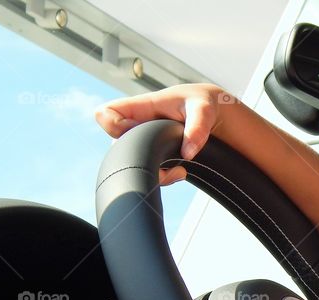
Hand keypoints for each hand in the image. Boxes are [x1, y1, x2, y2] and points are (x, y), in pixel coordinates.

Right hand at [95, 83, 237, 185]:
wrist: (212, 115)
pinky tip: (182, 172)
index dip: (114, 127)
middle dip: (141, 159)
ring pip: (133, 164)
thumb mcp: (203, 109)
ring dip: (157, 173)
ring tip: (181, 170)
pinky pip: (148, 173)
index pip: (106, 114)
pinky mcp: (153, 156)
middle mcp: (136, 126)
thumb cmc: (201, 103)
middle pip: (118, 148)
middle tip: (169, 161)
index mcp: (140, 107)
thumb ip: (197, 128)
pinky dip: (165, 178)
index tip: (140, 134)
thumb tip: (186, 154)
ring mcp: (142, 143)